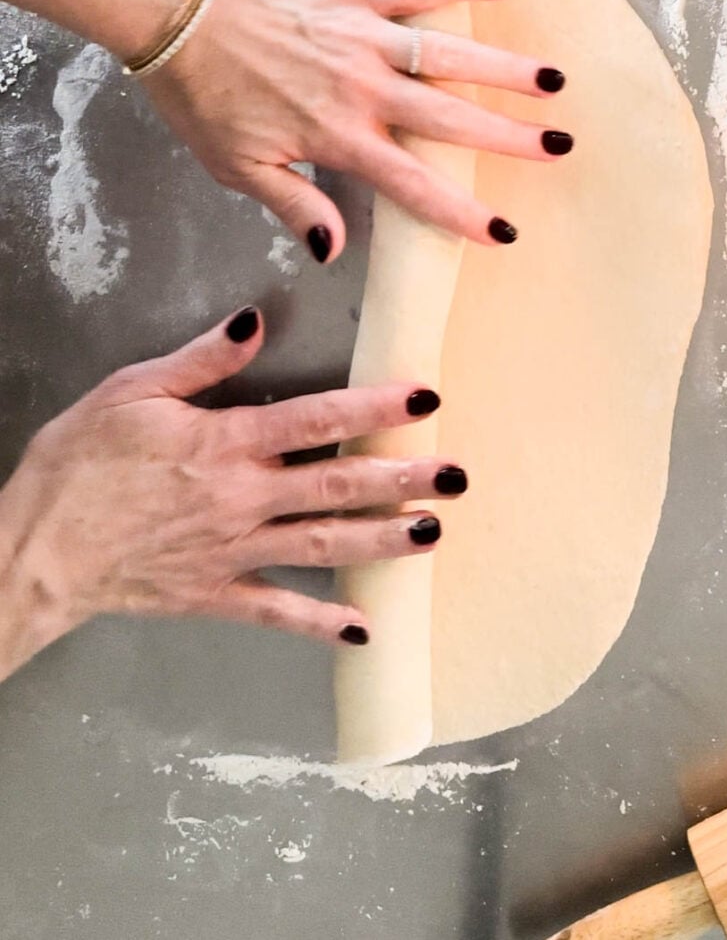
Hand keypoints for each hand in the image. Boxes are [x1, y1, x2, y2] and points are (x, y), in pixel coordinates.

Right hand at [0, 309, 463, 681]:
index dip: (372, 409)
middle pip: (336, 487)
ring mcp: (232, 552)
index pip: (315, 420)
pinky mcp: (214, 594)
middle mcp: (240, 500)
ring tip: (435, 534)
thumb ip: (200, 362)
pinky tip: (366, 629)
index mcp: (224, 444)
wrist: (34, 551)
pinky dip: (322, 624)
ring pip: (322, 546)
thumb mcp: (131, 391)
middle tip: (457, 475)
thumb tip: (255, 323)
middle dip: (402, 480)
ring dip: (383, 542)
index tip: (423, 399)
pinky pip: (277, 612)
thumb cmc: (77, 465)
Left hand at [145, 0, 570, 259]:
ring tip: (554, 80)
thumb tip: (335, 249)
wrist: (177, 12)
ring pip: (450, 54)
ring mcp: (365, 35)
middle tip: (558, 147)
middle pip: (452, 118)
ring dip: (505, 68)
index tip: (502, 232)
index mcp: (339, 136)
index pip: (413, 184)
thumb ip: (293, 205)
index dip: (460, 212)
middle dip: (509, 137)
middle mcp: (364, 87)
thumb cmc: (201, 93)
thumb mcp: (238, 167)